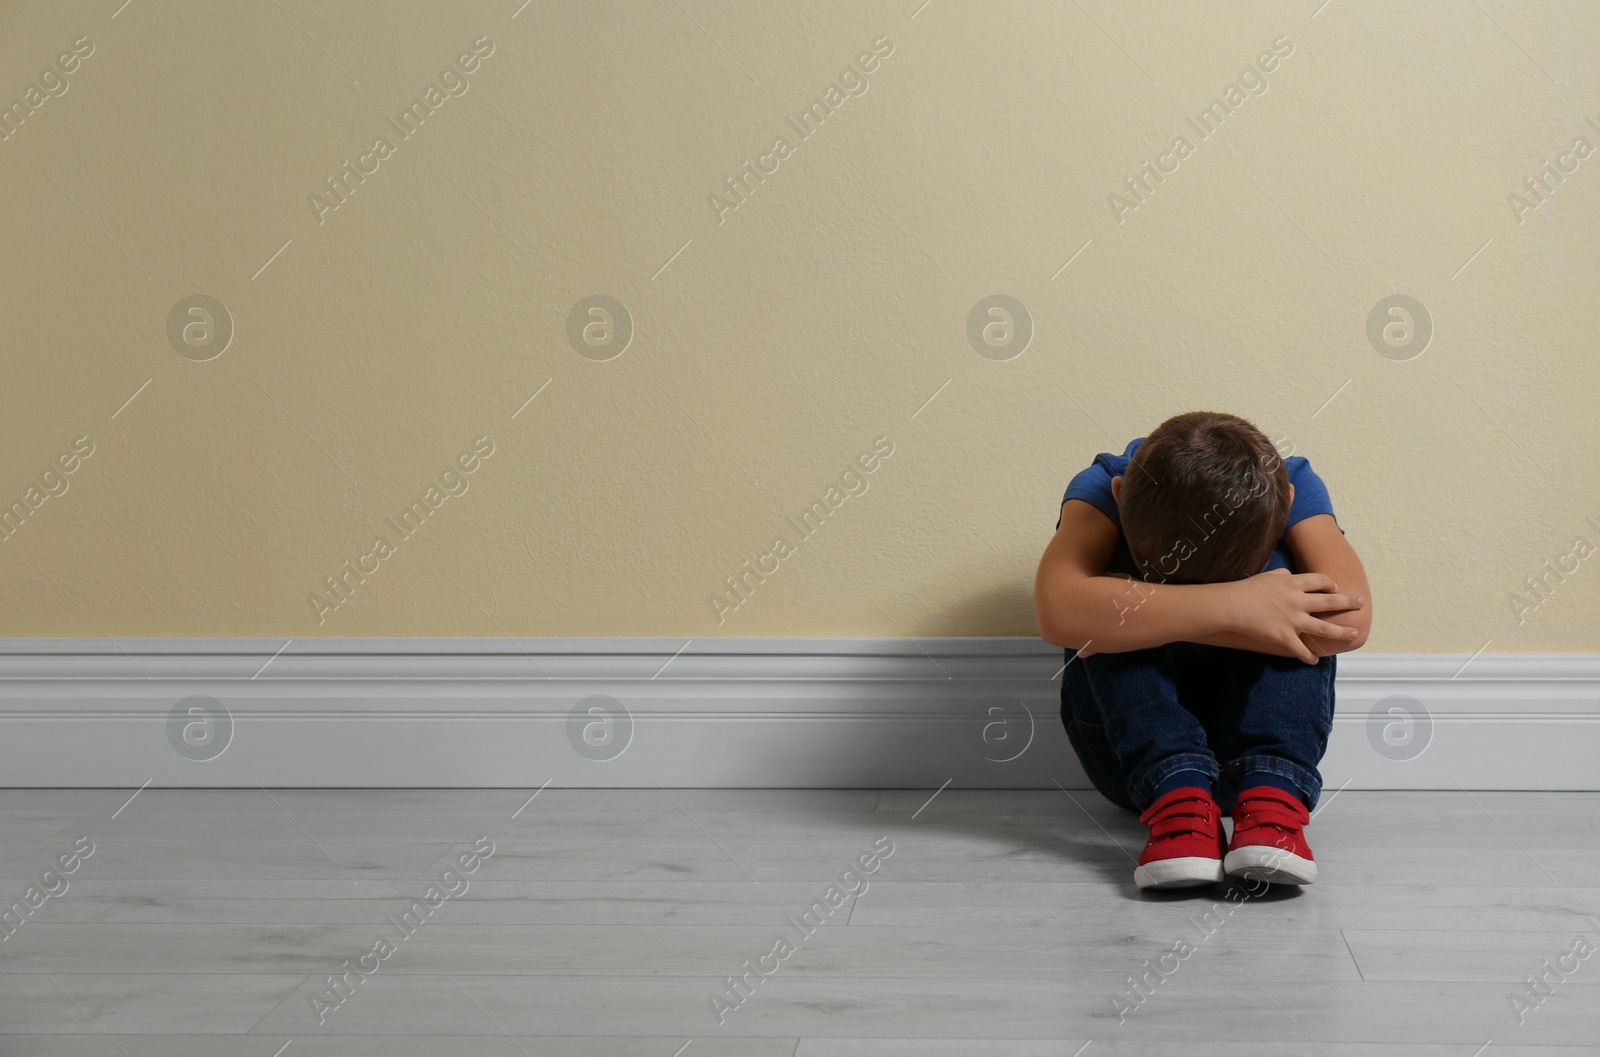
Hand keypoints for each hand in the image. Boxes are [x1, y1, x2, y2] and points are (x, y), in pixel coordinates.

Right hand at [1224, 568, 1364, 663]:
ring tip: (1354, 634)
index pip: (1320, 581)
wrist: (1230, 605)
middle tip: (1360, 603)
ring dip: (1341, 632)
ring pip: (1324, 627)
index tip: (1335, 588)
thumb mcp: (1267, 576)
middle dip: (1348, 602)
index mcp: (1293, 584)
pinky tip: (1314, 661)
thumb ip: (1283, 576)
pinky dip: (1308, 657)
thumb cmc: (1246, 589)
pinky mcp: (1283, 637)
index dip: (1330, 584)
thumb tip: (1291, 576)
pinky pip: (1301, 650)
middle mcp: (1298, 601)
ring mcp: (1292, 620)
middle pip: (1330, 601)